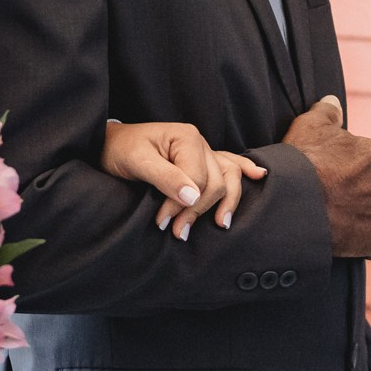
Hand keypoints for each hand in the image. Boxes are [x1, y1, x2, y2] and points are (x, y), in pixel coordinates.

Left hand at [99, 121, 268, 239]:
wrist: (110, 145)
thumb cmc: (120, 151)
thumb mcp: (137, 163)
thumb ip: (165, 178)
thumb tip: (192, 197)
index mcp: (187, 138)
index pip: (198, 178)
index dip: (183, 204)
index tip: (163, 222)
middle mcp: (200, 142)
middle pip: (215, 182)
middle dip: (197, 210)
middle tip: (176, 232)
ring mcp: (204, 150)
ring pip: (228, 178)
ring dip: (223, 204)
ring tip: (220, 225)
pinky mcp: (202, 159)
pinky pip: (230, 164)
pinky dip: (245, 170)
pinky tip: (259, 176)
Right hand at [283, 95, 370, 258]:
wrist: (291, 204)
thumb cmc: (299, 163)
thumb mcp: (308, 126)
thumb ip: (326, 112)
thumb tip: (333, 101)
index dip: (354, 171)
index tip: (335, 177)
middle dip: (368, 194)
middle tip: (341, 199)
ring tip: (349, 221)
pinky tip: (356, 240)